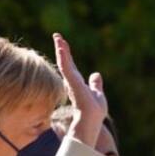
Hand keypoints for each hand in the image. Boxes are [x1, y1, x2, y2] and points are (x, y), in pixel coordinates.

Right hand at [53, 33, 106, 147]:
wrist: (91, 120)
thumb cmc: (94, 111)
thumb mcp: (97, 93)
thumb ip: (95, 84)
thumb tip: (96, 74)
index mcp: (77, 83)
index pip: (70, 66)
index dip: (67, 56)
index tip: (63, 44)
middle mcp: (72, 81)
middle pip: (66, 62)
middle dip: (61, 49)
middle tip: (57, 36)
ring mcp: (71, 81)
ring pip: (64, 62)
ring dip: (61, 49)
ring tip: (58, 37)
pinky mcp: (72, 82)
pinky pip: (66, 66)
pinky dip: (64, 56)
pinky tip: (61, 47)